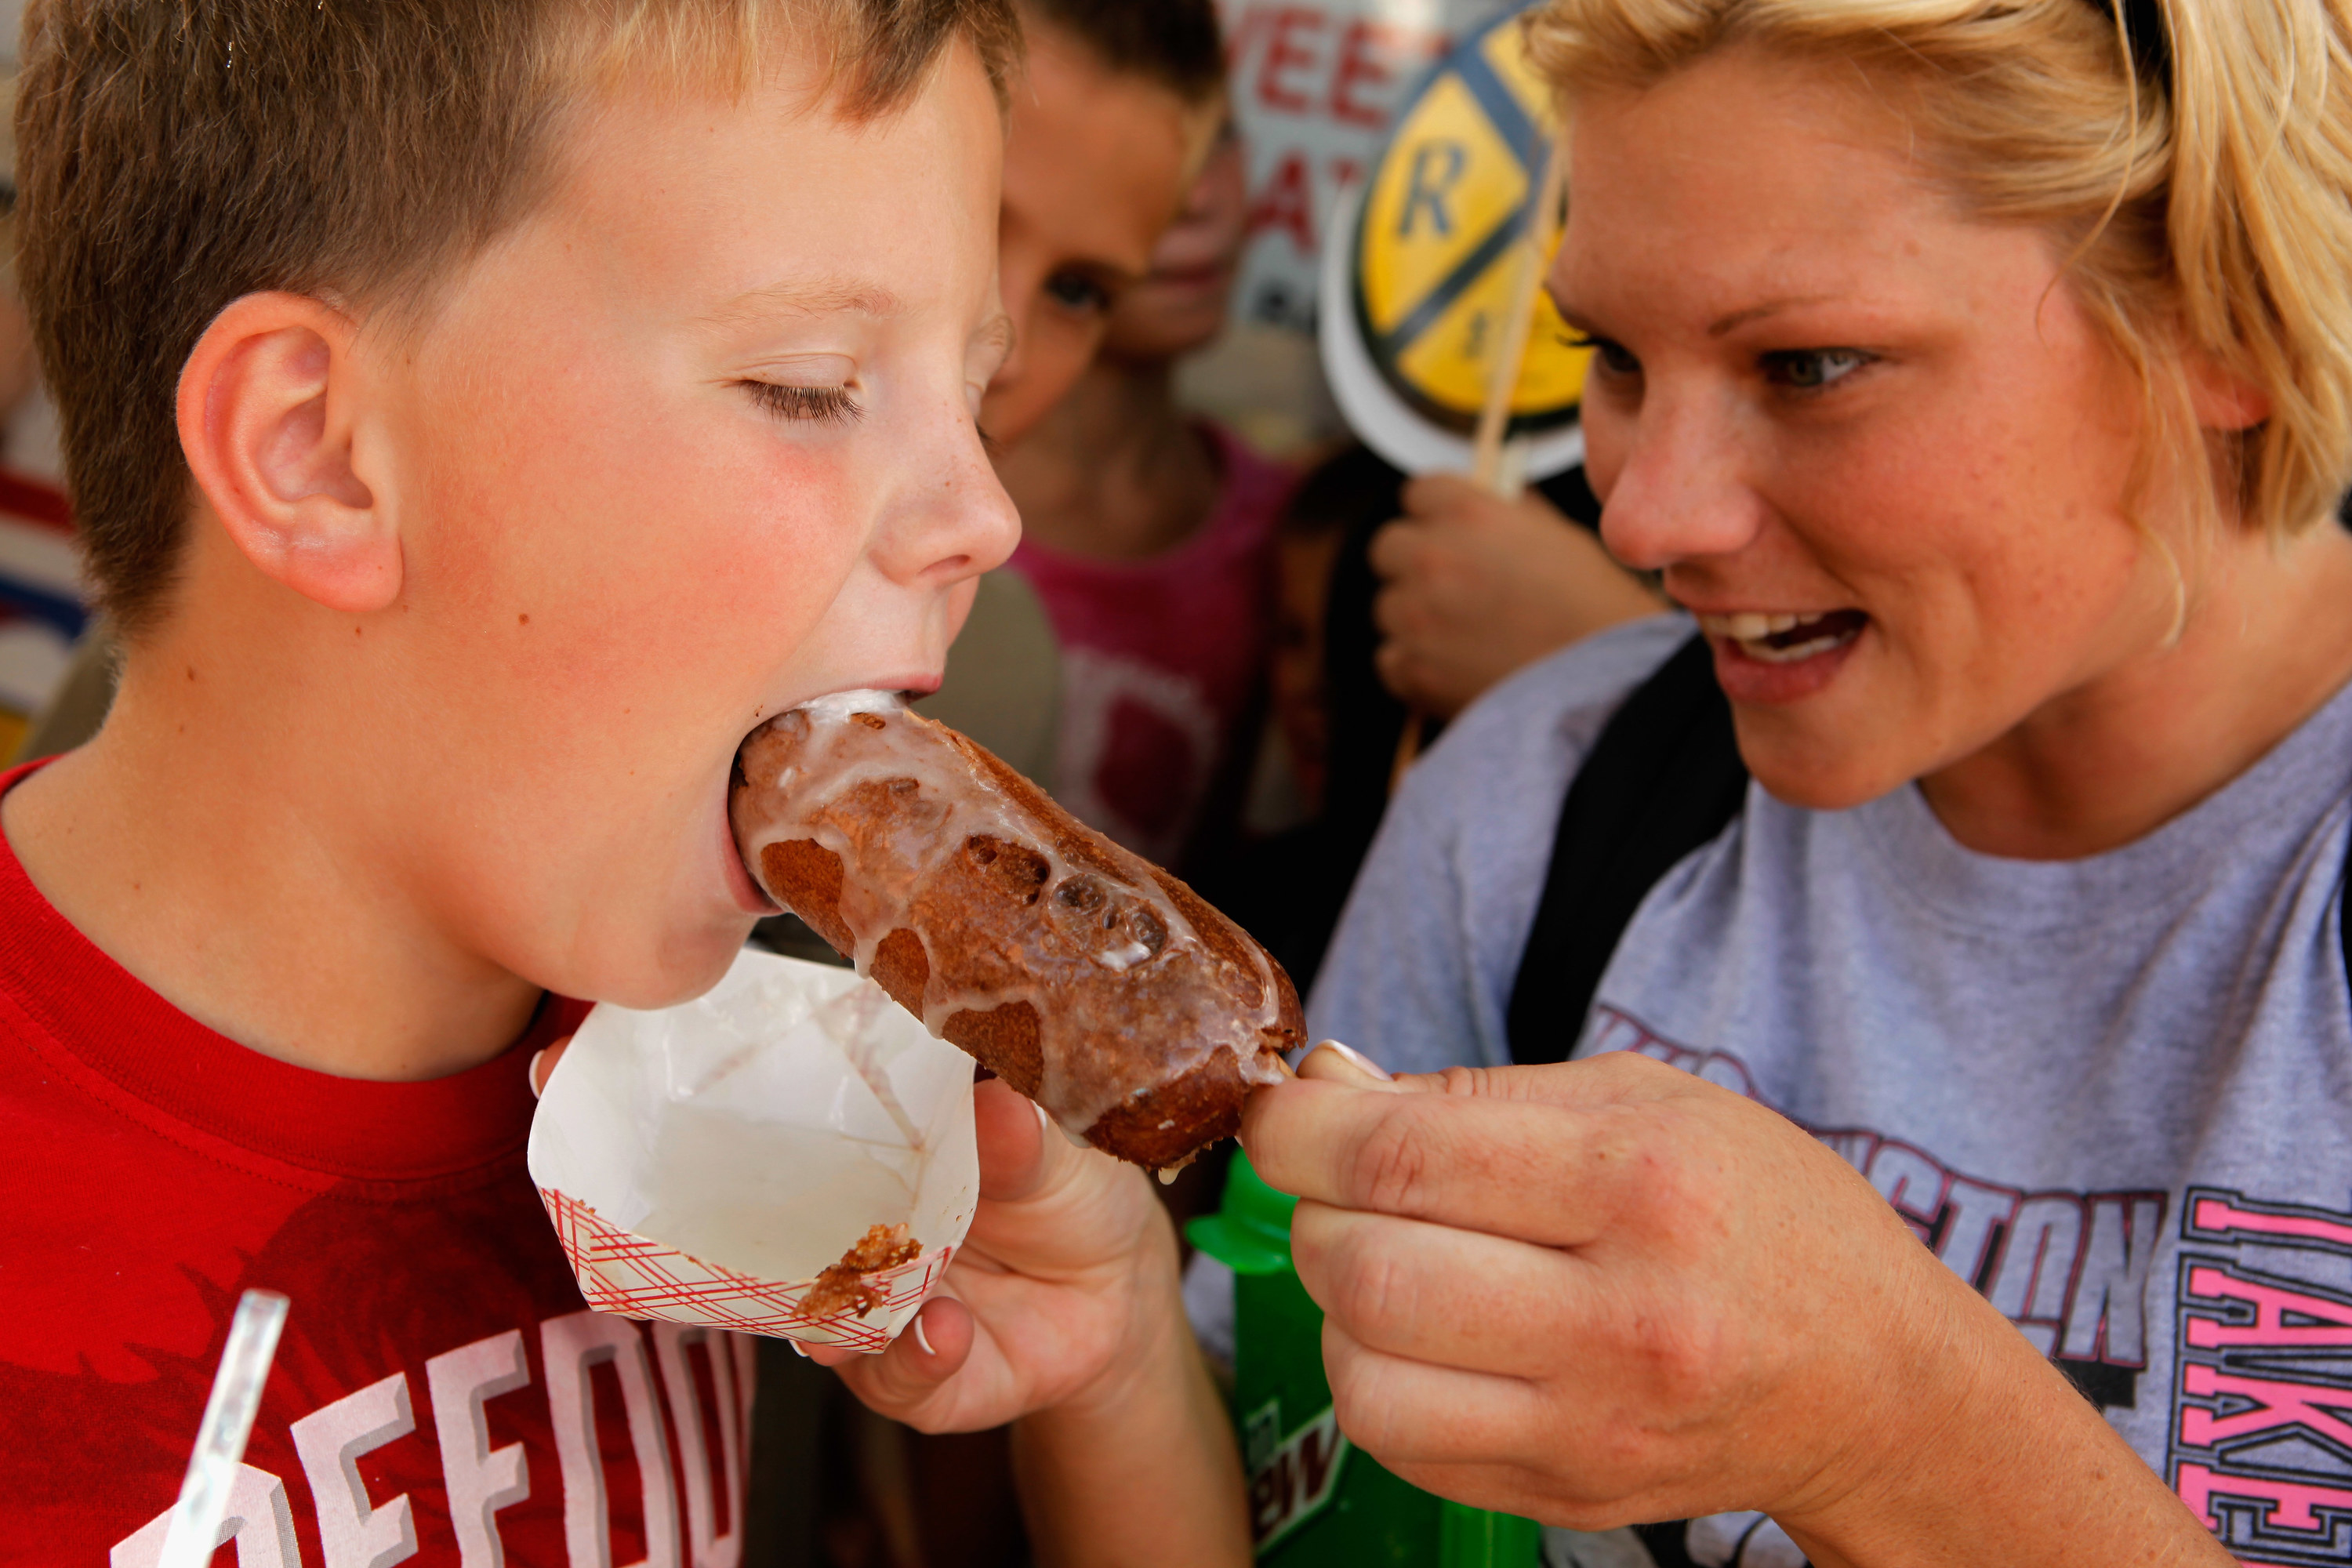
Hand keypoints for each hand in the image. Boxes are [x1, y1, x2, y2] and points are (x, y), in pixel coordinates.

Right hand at [530, 1040, 1184, 1433]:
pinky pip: (892, 1375)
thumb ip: (1022, 1129)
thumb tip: (996, 1102)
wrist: (1115, 1296)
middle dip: (660, 1196)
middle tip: (626, 1173)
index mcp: (849, 1136)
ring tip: (841, 1295)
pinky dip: (915, 1355)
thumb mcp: (1057, 1138)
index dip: (653, 1078)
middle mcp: (827, 1221)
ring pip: (792, 1307)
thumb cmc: (1061, 1180)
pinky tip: (944, 1330)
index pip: (739, 1100)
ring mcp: (855, 1302)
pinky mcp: (907, 1375)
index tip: (570, 1048)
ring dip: (804, 1298)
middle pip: (720, 1210)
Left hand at [1240, 1045, 2229, 1566]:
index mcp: (1641, 1183)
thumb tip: (1323, 1089)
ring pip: (1364, 1377)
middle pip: (1367, 1272)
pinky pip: (1400, 1444)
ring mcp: (1595, 1426)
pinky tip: (1424, 1336)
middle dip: (1313, 1215)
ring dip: (1336, 1307)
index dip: (1299, 1131)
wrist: (1875, 1381)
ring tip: (1386, 1263)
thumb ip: (1475, 1093)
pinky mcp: (1569, 1496)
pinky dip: (1376, 1379)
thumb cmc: (1755, 1212)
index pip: (1401, 1158)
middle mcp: (1623, 1317)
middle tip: (1339, 1187)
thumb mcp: (1646, 1100)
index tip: (1280, 1115)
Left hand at [1369, 475, 1660, 717]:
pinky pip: (1390, 660)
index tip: (1447, 530)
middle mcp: (1433, 557)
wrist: (1607, 688)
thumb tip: (1488, 502)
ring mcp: (1417, 616)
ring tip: (1463, 636)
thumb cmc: (1597, 612)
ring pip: (1388, 606)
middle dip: (1413, 562)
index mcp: (1470, 514)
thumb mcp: (1562, 539)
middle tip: (1449, 585)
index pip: (1418, 494)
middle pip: (1388, 546)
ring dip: (1415, 618)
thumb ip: (1511, 515)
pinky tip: (1454, 671)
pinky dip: (1414, 666)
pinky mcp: (1413, 670)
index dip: (1435, 514)